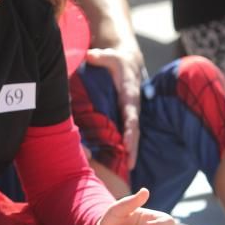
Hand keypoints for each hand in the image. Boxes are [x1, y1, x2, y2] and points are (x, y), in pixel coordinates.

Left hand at [85, 45, 144, 168]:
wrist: (129, 63)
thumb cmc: (118, 61)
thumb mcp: (110, 56)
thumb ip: (100, 57)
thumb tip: (90, 55)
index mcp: (130, 96)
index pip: (131, 117)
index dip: (130, 131)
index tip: (128, 145)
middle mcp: (132, 108)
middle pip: (134, 131)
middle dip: (133, 148)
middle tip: (130, 165)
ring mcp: (130, 113)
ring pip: (132, 135)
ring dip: (131, 152)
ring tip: (128, 170)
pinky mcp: (125, 117)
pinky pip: (126, 133)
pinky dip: (126, 147)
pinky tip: (121, 162)